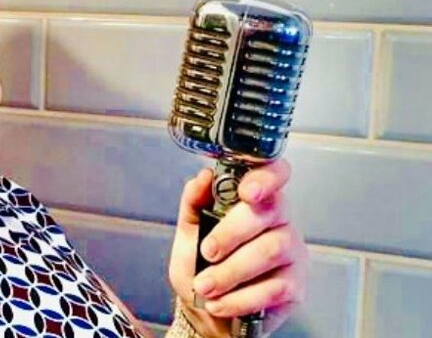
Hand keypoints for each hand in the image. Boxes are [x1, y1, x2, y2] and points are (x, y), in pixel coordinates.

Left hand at [167, 160, 307, 336]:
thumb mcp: (188, 230)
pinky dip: (240, 297)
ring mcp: (292, 252)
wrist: (205, 311)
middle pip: (268, 212)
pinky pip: (274, 288)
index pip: (274, 173)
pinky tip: (220, 302)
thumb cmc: (200, 265)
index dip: (265, 178)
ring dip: (231, 271)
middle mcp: (280, 220)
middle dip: (230, 234)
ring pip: (271, 250)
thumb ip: (194, 202)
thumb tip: (203, 177)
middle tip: (206, 252)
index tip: (246, 192)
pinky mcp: (295, 285)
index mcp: (255, 198)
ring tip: (206, 285)